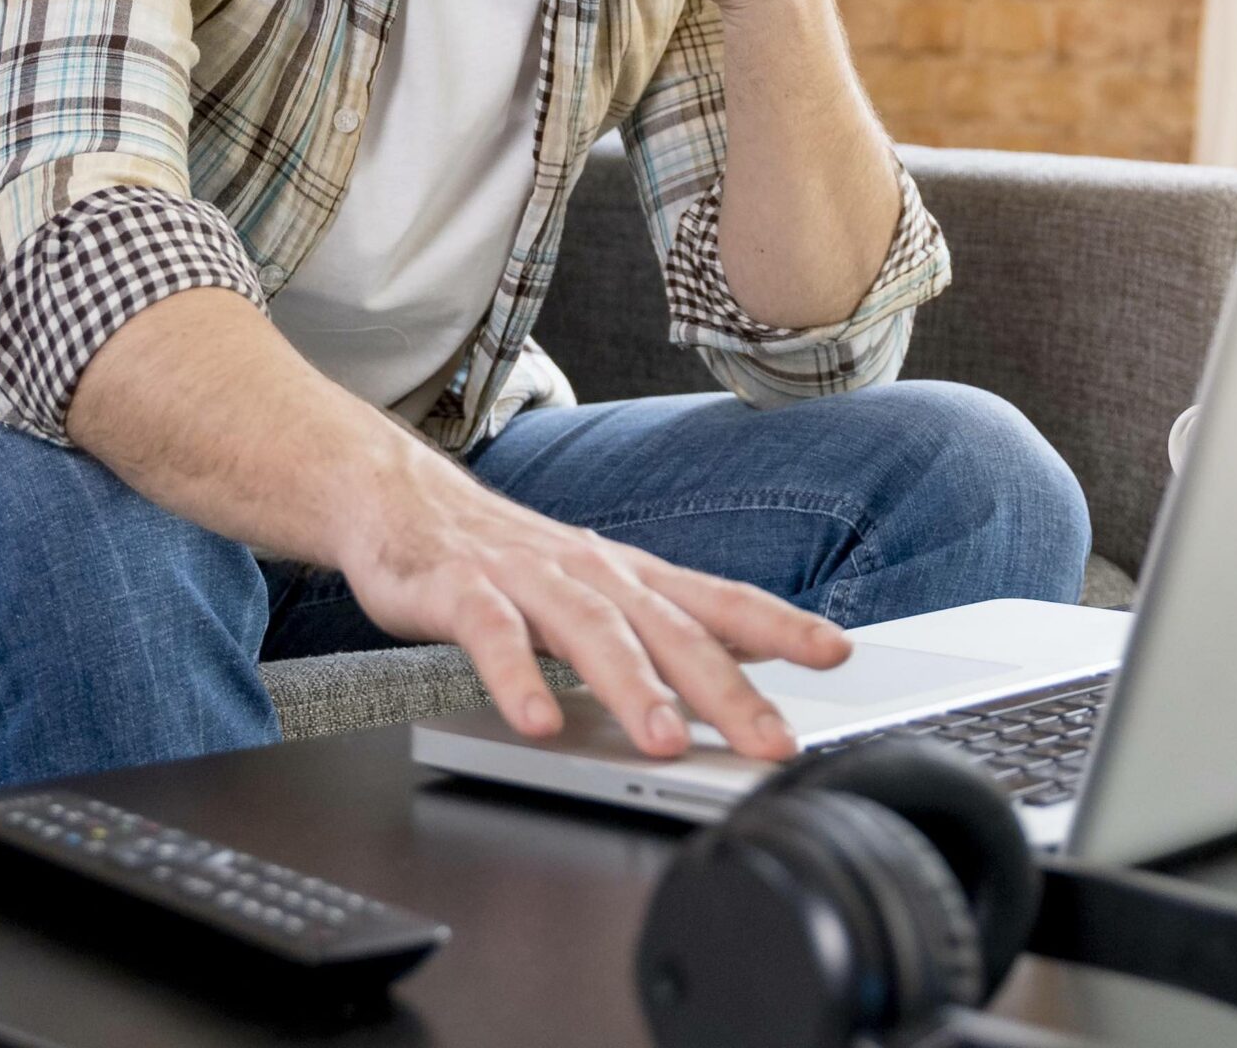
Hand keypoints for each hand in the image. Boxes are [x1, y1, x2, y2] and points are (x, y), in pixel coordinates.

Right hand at [338, 448, 846, 759]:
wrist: (400, 496)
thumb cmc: (505, 556)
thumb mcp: (592, 588)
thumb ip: (658, 629)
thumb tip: (743, 672)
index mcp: (626, 575)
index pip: (717, 599)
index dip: (779, 625)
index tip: (837, 653)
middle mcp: (588, 570)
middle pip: (668, 627)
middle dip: (726, 686)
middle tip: (771, 740)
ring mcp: (525, 576)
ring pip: (589, 629)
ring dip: (632, 685)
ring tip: (665, 739)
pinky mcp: (460, 587)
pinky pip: (493, 634)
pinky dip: (518, 677)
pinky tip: (537, 720)